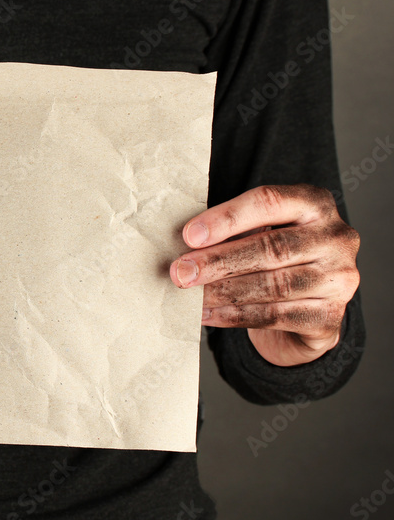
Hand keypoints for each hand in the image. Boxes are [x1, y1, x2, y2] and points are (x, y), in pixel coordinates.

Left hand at [169, 184, 359, 366]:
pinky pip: (275, 316)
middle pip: (271, 247)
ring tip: (190, 294)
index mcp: (315, 204)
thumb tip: (185, 247)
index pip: (270, 201)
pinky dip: (234, 315)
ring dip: (223, 291)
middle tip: (181, 272)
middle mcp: (337, 238)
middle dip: (219, 261)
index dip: (227, 218)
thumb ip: (231, 233)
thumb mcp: (257, 234)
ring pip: (274, 285)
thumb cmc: (273, 261)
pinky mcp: (330, 317)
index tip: (189, 235)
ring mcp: (339, 279)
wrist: (304, 312)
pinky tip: (206, 314)